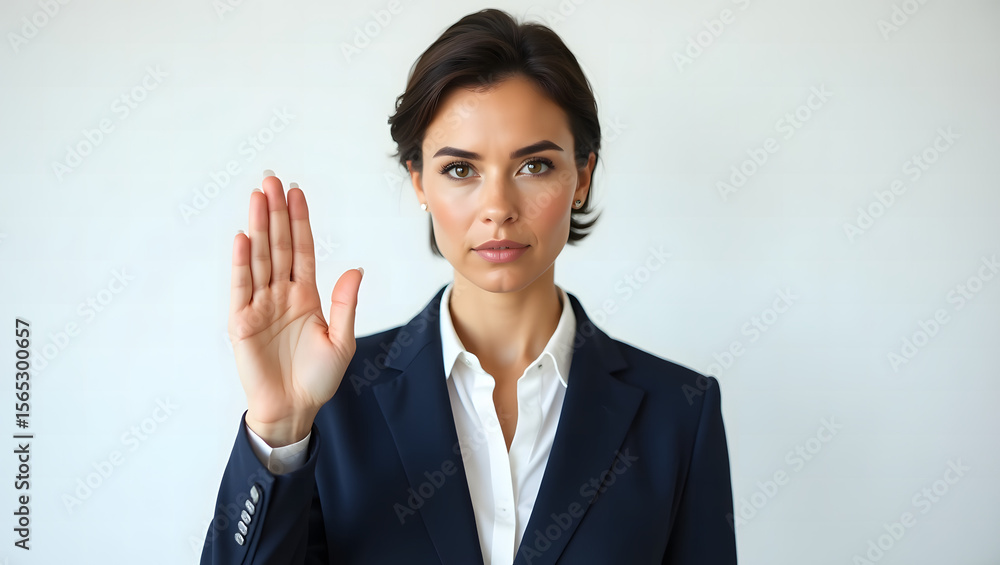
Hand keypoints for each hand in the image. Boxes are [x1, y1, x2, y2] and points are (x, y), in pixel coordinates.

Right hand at [228, 171, 361, 446]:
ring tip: (258, 197)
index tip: (297, 193)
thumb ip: (346, 304)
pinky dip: (242, 263)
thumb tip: (355, 268)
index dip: (300, 221)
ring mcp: (260, 305)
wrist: (294, 409)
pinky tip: (244, 238)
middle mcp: (281, 294)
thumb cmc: (317, 378)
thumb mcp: (342, 340)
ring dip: (259, 227)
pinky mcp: (241, 322)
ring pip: (260, 259)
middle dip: (276, 213)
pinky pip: (242, 287)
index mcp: (306, 295)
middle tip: (272, 180)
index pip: (302, 250)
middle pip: (279, 246)